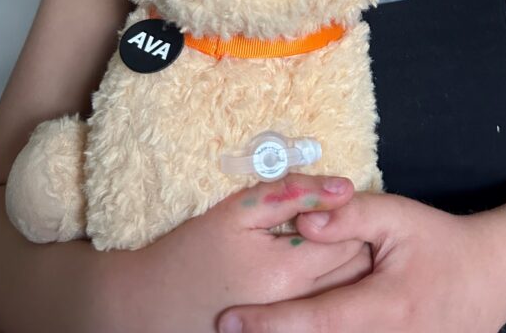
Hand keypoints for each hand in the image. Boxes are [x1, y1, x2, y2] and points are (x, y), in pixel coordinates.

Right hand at [99, 174, 370, 331]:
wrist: (150, 306)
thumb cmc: (191, 252)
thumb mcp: (238, 212)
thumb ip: (293, 194)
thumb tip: (343, 186)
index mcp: (287, 272)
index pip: (352, 240)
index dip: (350, 217)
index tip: (336, 206)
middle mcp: (297, 308)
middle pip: (354, 272)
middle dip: (353, 243)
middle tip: (335, 224)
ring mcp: (292, 328)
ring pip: (344, 297)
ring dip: (343, 270)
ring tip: (322, 250)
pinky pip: (322, 317)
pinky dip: (325, 295)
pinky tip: (307, 278)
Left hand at [216, 192, 505, 332]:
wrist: (491, 276)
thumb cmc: (440, 242)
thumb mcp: (397, 216)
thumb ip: (349, 214)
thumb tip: (302, 220)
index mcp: (386, 306)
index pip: (316, 319)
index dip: (270, 323)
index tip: (229, 321)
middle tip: (225, 329)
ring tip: (250, 330)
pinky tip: (291, 330)